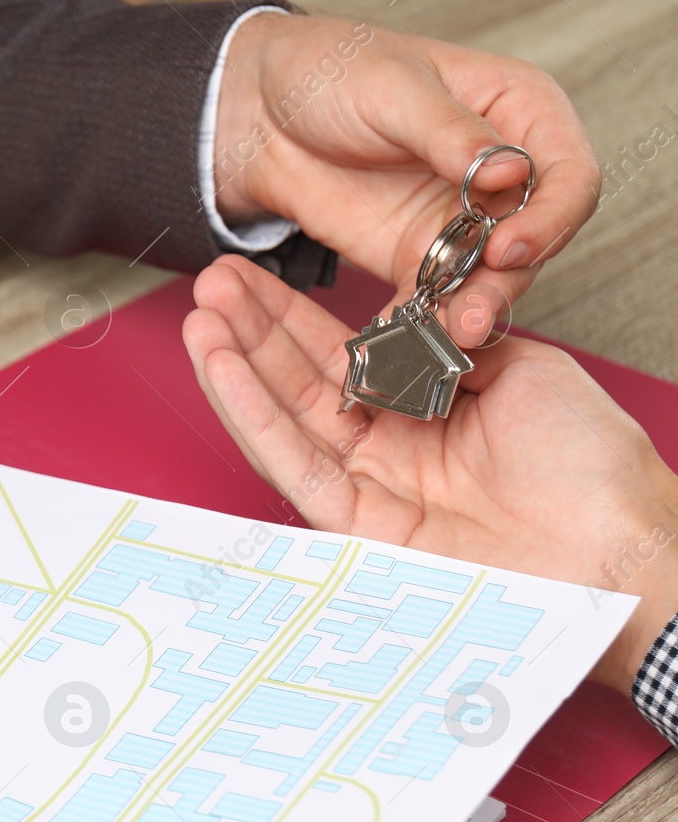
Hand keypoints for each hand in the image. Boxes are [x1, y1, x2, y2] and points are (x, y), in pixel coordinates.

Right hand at [184, 255, 677, 691]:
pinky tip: (223, 371)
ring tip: (200, 320)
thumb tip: (393, 314)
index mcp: (429, 407)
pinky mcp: (360, 527)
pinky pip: (295, 466)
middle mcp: (393, 447)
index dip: (293, 315)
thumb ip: (443, 341)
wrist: (622, 546)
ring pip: (286, 422)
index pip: (343, 353)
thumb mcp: (521, 367)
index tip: (252, 276)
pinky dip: (254, 417)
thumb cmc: (593, 468)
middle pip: (301, 384)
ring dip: (236, 369)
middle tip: (211, 285)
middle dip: (251, 332)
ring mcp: (373, 487)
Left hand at [214, 13, 600, 341]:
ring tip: (442, 340)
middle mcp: (502, 175)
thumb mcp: (392, 89)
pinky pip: (433, 300)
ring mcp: (462, 222)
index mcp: (520, 113)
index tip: (509, 247)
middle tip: (471, 316)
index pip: (569, 175)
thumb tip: (505, 172)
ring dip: (468, 312)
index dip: (551, 218)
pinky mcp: (416, 258)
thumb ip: (450, 131)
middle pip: (534, 239)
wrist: (264, 112)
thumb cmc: (334, 75)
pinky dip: (421, 324)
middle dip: (506, 282)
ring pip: (488, 279)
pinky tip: (400, 344)